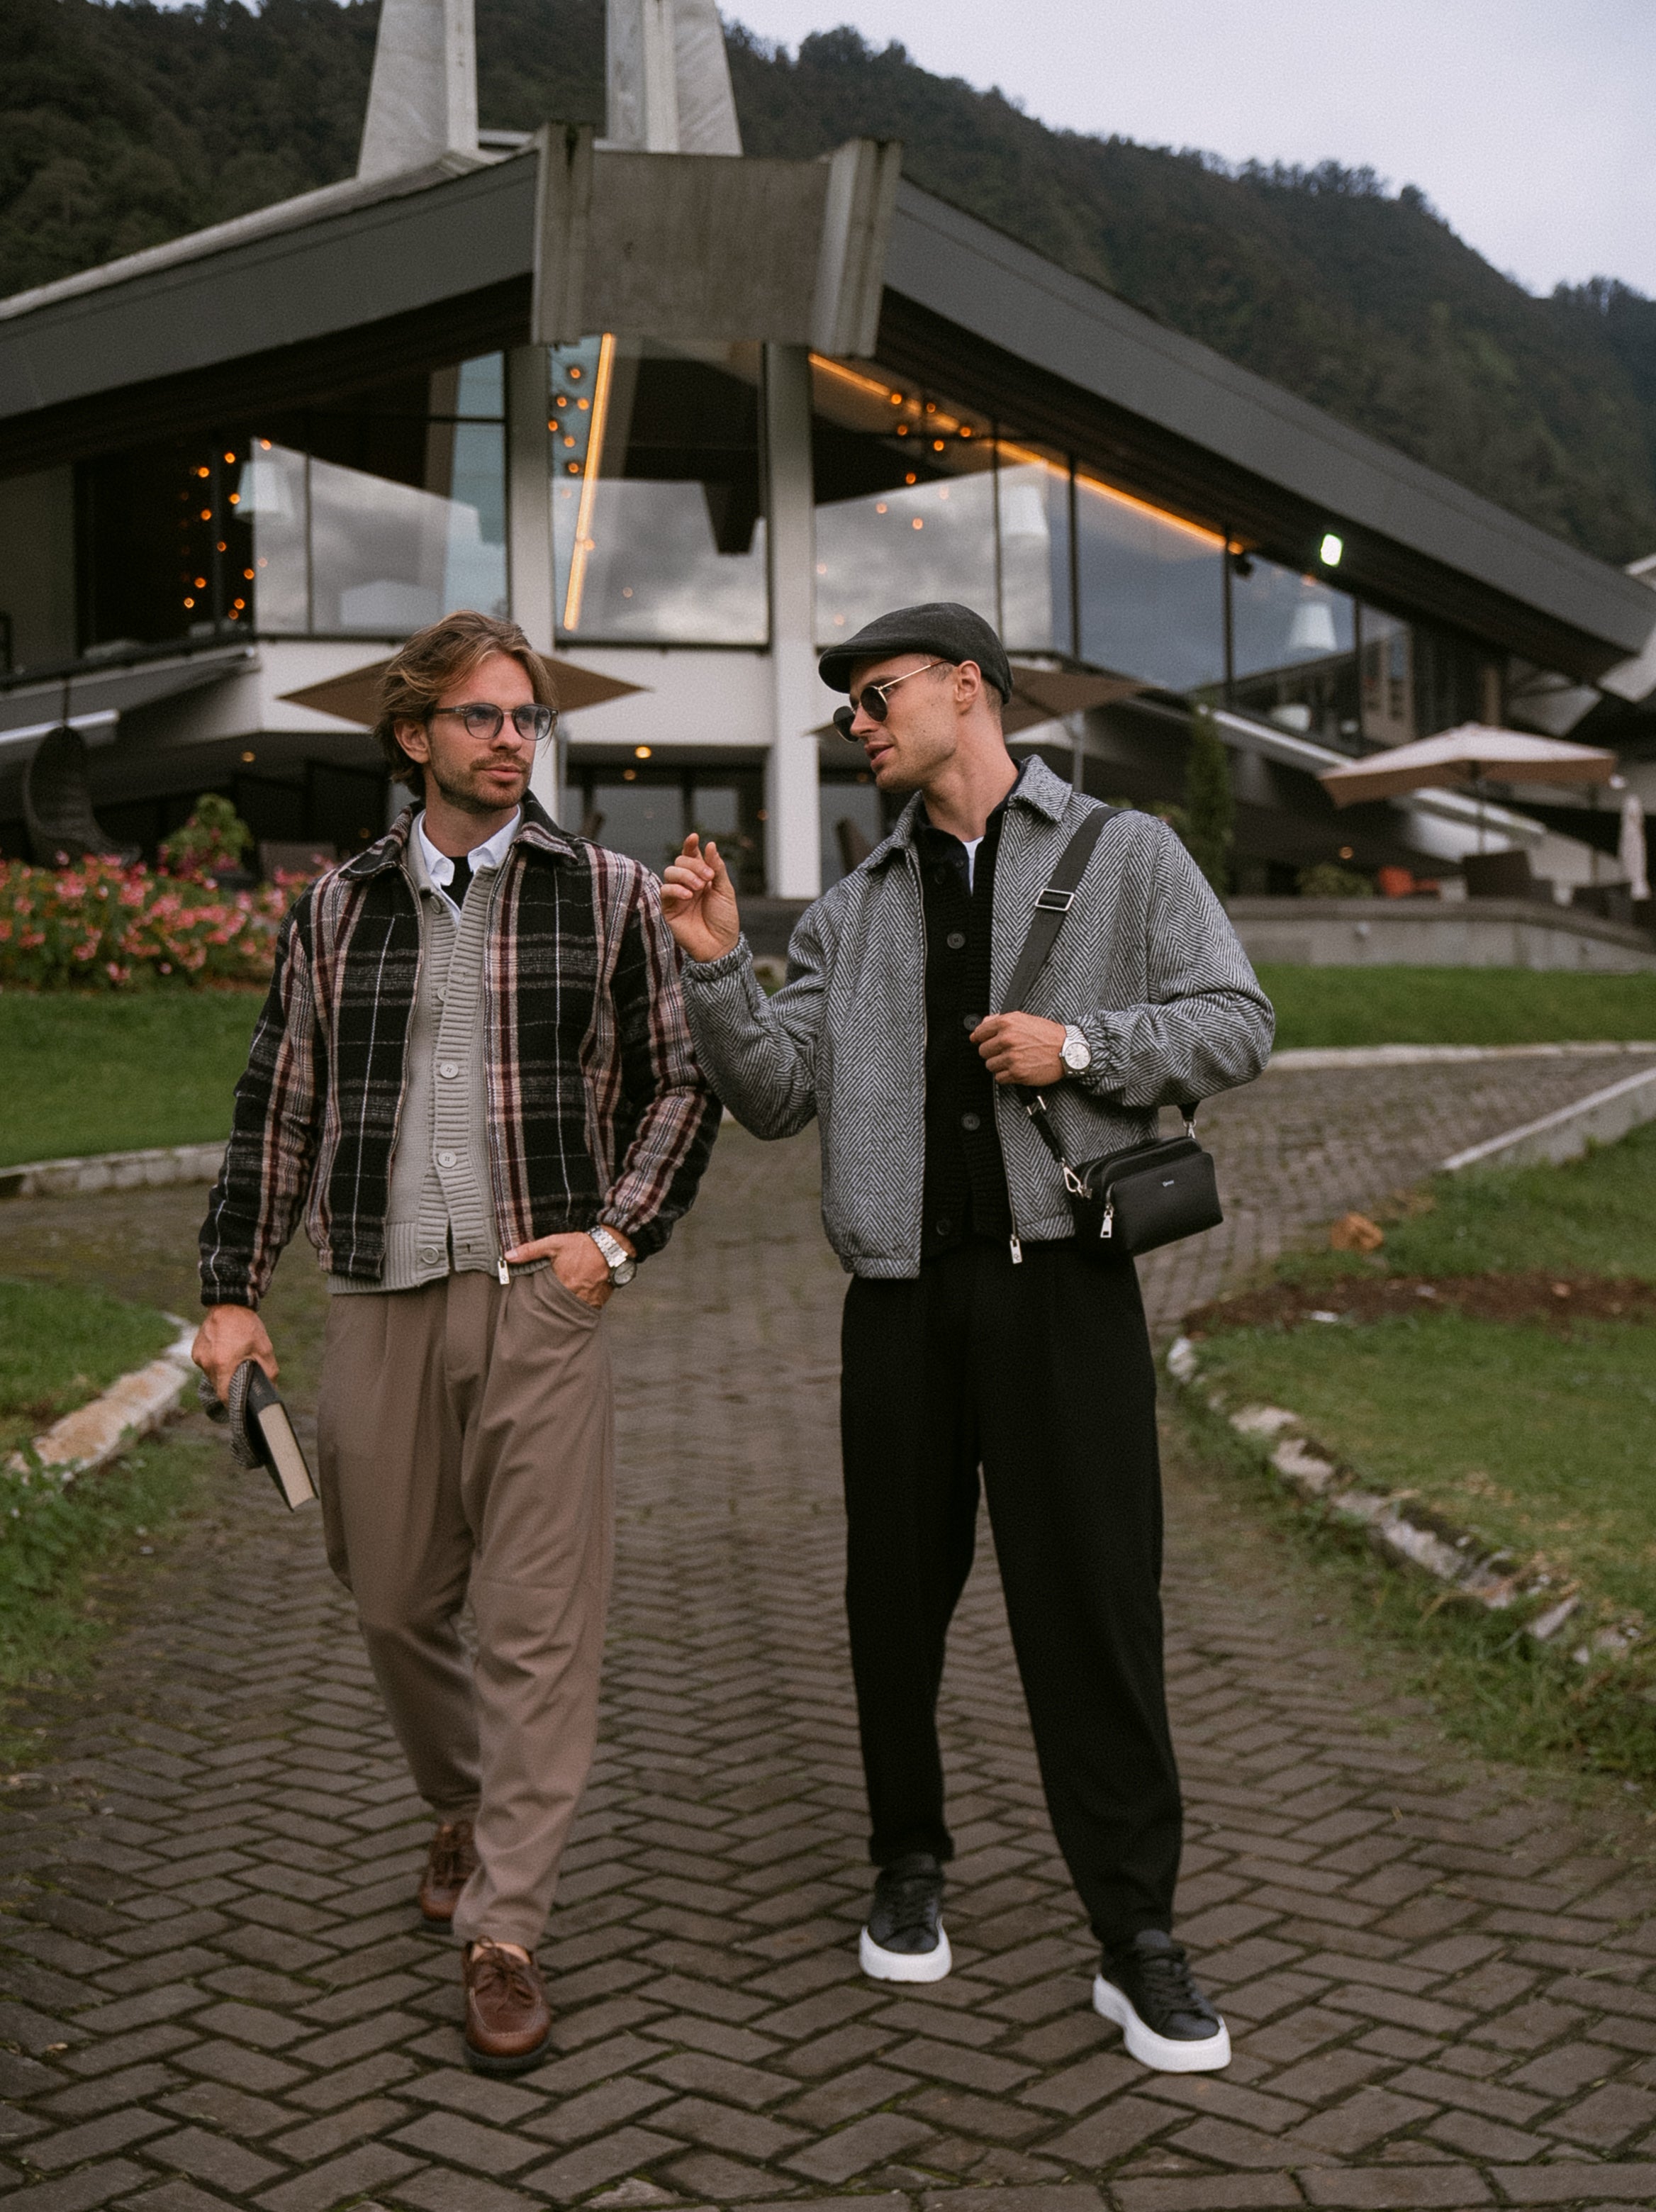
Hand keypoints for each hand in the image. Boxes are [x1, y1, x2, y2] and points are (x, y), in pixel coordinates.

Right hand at [193, 1305, 277, 1402]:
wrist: (229, 1304)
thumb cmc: (248, 1327)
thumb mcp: (264, 1350)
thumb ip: (269, 1374)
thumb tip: (272, 1393)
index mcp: (224, 1365)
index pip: (224, 1396)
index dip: (233, 1404)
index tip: (241, 1406)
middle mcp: (208, 1364)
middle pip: (218, 1387)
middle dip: (230, 1387)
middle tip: (242, 1380)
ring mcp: (200, 1358)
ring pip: (212, 1376)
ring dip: (222, 1374)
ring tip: (234, 1360)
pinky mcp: (196, 1352)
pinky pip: (206, 1365)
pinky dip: (215, 1364)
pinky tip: (225, 1352)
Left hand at [502, 1228, 632, 1310]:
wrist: (613, 1248)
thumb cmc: (584, 1246)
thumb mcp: (555, 1243)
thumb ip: (531, 1250)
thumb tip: (508, 1256)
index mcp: (560, 1283)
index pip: (541, 1298)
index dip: (537, 1299)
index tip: (533, 1298)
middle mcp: (574, 1295)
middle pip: (555, 1307)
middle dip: (550, 1305)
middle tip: (546, 1302)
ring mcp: (587, 1301)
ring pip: (570, 1310)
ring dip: (565, 1307)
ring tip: (561, 1302)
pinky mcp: (598, 1303)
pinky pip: (585, 1309)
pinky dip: (580, 1305)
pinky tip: (577, 1299)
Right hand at [660, 834, 740, 963]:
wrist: (720, 946)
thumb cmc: (724, 920)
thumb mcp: (725, 891)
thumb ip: (717, 869)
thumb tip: (710, 845)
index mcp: (702, 877)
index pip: (692, 856)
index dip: (690, 845)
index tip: (695, 837)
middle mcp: (687, 884)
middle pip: (680, 861)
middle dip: (694, 865)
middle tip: (708, 878)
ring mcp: (677, 895)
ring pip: (670, 872)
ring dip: (685, 875)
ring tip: (699, 888)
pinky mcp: (668, 908)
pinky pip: (665, 890)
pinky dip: (676, 889)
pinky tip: (688, 896)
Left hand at [971, 1012, 1066, 1086]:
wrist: (1068, 1049)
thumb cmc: (1048, 1034)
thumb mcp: (1024, 1019)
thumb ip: (1001, 1020)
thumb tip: (982, 1025)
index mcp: (1007, 1023)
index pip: (979, 1032)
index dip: (980, 1038)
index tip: (981, 1041)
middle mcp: (1008, 1039)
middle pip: (983, 1051)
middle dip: (992, 1052)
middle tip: (1005, 1051)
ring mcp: (1012, 1057)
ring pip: (990, 1065)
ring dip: (999, 1065)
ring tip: (1013, 1060)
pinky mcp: (1017, 1073)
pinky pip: (999, 1078)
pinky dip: (1006, 1076)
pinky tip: (1017, 1069)